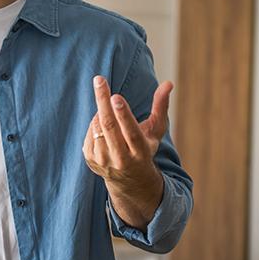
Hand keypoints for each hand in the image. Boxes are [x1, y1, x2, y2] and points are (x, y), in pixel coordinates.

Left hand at [83, 76, 172, 225]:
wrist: (129, 180)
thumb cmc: (144, 148)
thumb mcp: (156, 131)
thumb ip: (161, 107)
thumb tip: (168, 83)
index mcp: (140, 152)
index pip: (130, 132)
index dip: (123, 114)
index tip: (116, 96)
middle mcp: (121, 158)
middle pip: (109, 126)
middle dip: (103, 100)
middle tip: (99, 80)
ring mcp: (103, 160)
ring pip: (97, 127)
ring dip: (101, 111)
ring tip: (108, 106)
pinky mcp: (90, 159)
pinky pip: (90, 131)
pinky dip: (96, 122)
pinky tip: (103, 123)